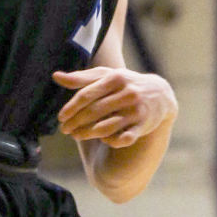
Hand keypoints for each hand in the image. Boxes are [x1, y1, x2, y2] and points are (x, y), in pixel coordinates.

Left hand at [53, 65, 177, 148]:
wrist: (160, 93)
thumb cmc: (126, 83)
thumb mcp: (106, 76)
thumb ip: (82, 78)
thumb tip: (55, 76)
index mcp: (115, 78)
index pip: (87, 95)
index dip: (71, 108)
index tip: (61, 117)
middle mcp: (128, 93)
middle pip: (94, 111)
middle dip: (76, 122)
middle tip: (65, 130)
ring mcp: (136, 110)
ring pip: (107, 127)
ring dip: (88, 134)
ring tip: (76, 136)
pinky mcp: (144, 125)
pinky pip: (123, 138)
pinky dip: (111, 141)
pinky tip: (102, 140)